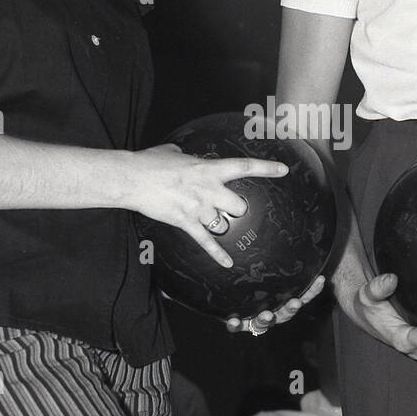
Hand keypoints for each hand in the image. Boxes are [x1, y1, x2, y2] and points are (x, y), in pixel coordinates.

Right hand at [130, 143, 288, 267]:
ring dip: (221, 225)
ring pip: (224, 225)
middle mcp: (208, 190)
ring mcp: (198, 208)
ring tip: (212, 221)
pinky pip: (207, 242)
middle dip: (237, 209)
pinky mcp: (186, 223)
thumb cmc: (151, 162)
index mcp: (208, 169)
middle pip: (239, 206)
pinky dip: (218, 254)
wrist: (133, 178)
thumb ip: (187, 158)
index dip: (266, 168)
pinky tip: (229, 263)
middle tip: (228, 207)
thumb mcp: (174, 153)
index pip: (244, 167)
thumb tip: (184, 157)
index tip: (283, 170)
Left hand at [225, 275, 326, 336]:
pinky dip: (235, 325)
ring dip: (266, 319)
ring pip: (263, 323)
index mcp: (283, 304)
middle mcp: (273, 314)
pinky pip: (237, 327)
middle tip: (295, 303)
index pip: (303, 297)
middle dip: (291, 308)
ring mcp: (256, 320)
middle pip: (285, 313)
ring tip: (266, 315)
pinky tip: (233, 321)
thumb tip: (288, 241)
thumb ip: (278, 269)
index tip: (320, 280)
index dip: (312, 290)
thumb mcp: (269, 280)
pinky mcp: (239, 325)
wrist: (235, 309)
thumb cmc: (257, 292)